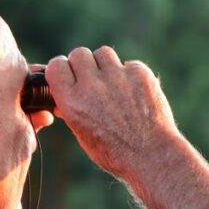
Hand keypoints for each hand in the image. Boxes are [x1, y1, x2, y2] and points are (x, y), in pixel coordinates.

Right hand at [45, 46, 178, 177]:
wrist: (151, 155)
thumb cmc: (114, 152)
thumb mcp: (83, 136)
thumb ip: (71, 112)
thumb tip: (61, 102)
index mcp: (72, 102)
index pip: (56, 66)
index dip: (62, 68)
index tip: (69, 75)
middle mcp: (92, 86)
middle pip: (79, 54)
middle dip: (84, 64)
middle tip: (92, 79)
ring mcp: (117, 77)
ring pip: (103, 53)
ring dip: (106, 66)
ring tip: (114, 85)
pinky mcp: (140, 74)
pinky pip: (129, 65)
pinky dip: (130, 75)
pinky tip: (135, 93)